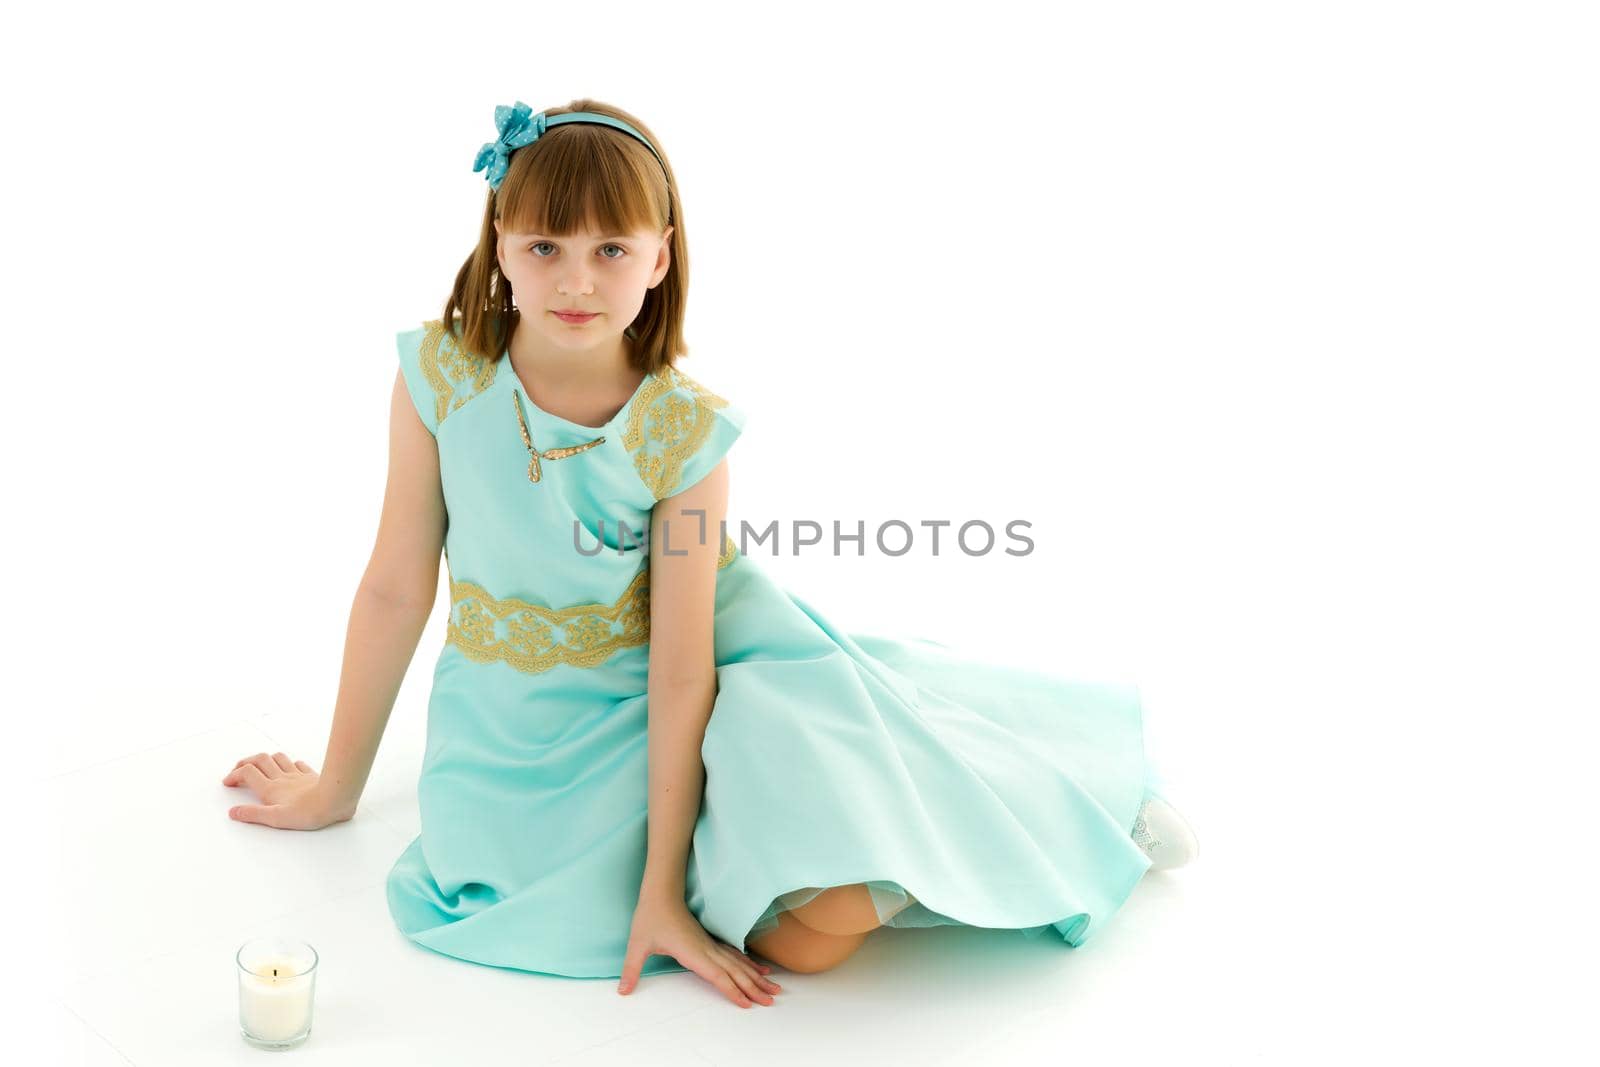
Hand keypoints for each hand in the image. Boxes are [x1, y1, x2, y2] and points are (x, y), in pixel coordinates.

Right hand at [221, 752, 350, 830]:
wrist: (336, 799)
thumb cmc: (308, 812)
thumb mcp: (276, 819)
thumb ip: (253, 815)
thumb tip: (234, 812)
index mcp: (271, 788)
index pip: (247, 773)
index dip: (234, 775)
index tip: (228, 782)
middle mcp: (282, 778)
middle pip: (260, 759)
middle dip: (246, 761)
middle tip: (238, 769)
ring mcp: (298, 774)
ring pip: (278, 757)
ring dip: (266, 758)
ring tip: (260, 765)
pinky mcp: (312, 775)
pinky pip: (298, 764)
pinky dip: (289, 763)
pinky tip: (290, 768)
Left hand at [617, 894, 781, 1007]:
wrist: (660, 892)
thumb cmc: (650, 917)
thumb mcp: (637, 944)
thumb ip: (631, 969)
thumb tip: (622, 991)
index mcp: (692, 953)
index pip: (717, 976)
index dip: (733, 990)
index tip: (748, 1003)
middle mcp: (706, 949)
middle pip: (735, 971)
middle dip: (754, 987)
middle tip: (771, 999)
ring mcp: (710, 944)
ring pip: (738, 962)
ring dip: (756, 975)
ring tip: (773, 986)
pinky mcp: (709, 940)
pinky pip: (734, 954)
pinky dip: (748, 962)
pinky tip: (758, 968)